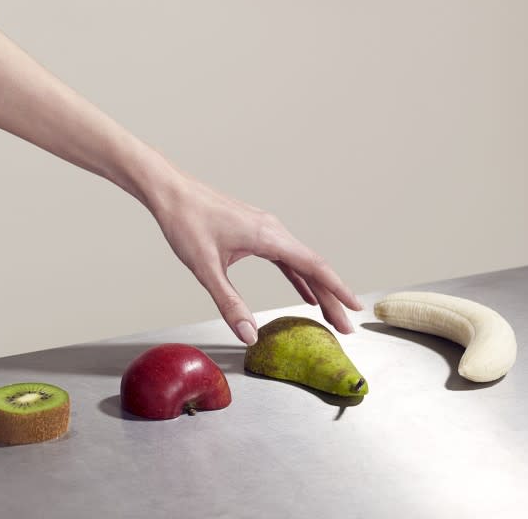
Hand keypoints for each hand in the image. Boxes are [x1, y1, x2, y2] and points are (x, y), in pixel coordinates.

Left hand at [150, 175, 362, 343]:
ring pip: (300, 262)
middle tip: (345, 326)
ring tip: (330, 313)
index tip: (355, 308)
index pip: (314, 266)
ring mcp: (265, 229)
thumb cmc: (186, 223)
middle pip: (313, 267)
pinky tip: (304, 293)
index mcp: (268, 236)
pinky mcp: (255, 232)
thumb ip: (229, 304)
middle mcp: (273, 230)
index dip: (337, 289)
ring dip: (317, 288)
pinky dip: (298, 276)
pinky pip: (285, 257)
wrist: (171, 193)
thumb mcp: (206, 270)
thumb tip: (249, 335)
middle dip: (332, 297)